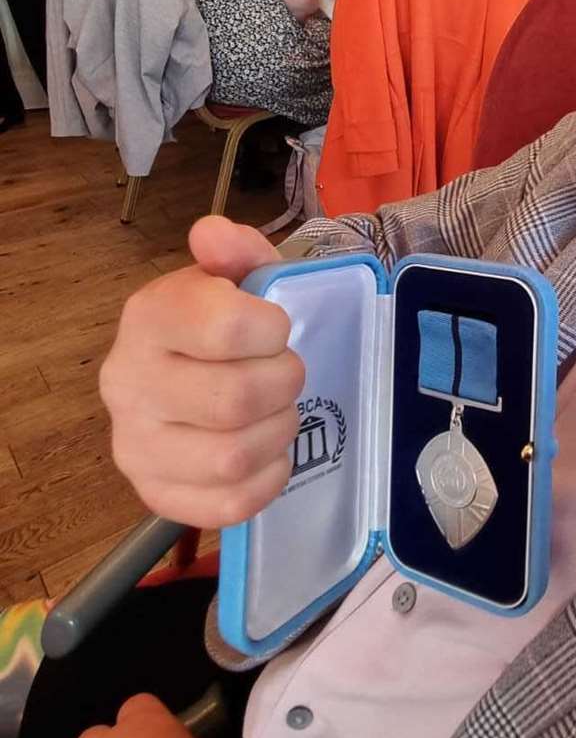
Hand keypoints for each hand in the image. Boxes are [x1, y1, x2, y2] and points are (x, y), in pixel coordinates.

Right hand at [99, 215, 303, 526]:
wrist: (190, 372)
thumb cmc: (222, 323)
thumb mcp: (240, 276)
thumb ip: (237, 250)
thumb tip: (214, 233)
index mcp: (148, 317)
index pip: (225, 328)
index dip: (273, 330)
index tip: (277, 327)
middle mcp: (126, 383)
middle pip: (235, 400)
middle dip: (284, 384)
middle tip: (287, 374)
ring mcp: (134, 446)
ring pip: (232, 456)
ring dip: (277, 432)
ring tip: (277, 411)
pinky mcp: (155, 494)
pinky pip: (229, 503)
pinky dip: (267, 479)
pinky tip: (267, 453)